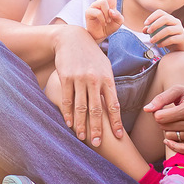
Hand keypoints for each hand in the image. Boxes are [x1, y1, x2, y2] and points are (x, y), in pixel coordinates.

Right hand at [53, 25, 123, 145]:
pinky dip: (67, 113)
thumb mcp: (105, 67)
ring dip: (81, 124)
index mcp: (107, 78)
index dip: (116, 122)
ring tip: (83, 137)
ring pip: (81, 107)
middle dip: (98, 129)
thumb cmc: (91, 55)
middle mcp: (94, 79)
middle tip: (98, 144)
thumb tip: (113, 106)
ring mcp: (79, 79)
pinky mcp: (65, 78)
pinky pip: (67, 99)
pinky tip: (68, 124)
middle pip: (97, 109)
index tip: (118, 137)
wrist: (72, 38)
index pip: (114, 105)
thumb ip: (109, 86)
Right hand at [84, 0, 123, 42]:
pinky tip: (101, 23)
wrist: (99, 35)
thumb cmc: (108, 27)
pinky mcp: (89, 11)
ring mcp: (94, 5)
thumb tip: (111, 11)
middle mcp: (101, 1)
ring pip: (104, 4)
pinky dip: (103, 19)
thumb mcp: (119, 22)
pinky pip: (99, 12)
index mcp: (110, 1)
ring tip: (106, 21)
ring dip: (107, 14)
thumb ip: (118, 15)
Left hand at [143, 85, 183, 152]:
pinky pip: (183, 150)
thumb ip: (161, 98)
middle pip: (163, 127)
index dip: (157, 113)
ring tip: (177, 122)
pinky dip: (174, 146)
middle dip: (163, 121)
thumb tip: (146, 109)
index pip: (159, 117)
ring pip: (170, 137)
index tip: (162, 109)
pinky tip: (169, 140)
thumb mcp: (179, 90)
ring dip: (169, 130)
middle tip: (170, 115)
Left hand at [144, 10, 183, 51]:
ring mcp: (181, 29)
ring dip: (157, 35)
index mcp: (169, 18)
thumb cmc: (166, 39)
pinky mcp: (183, 38)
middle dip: (155, 25)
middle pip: (165, 18)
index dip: (152, 16)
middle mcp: (176, 22)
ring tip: (151, 41)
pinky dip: (163, 42)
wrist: (178, 50)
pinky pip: (172, 39)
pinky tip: (158, 45)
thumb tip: (144, 29)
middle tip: (148, 31)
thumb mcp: (157, 34)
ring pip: (168, 30)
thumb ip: (150, 30)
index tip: (145, 24)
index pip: (160, 12)